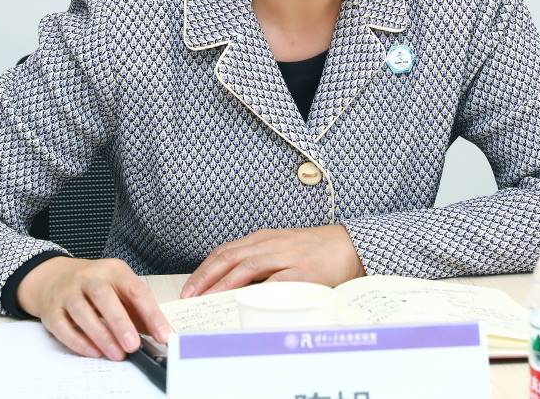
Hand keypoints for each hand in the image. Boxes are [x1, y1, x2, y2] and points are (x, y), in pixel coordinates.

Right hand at [16, 256, 171, 359]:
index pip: (135, 290)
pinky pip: (63, 327)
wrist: (53, 276)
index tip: (162, 334)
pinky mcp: (52, 309)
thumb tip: (157, 332)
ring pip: (82, 312)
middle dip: (120, 323)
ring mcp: (68, 292)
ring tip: (117, 354)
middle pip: (104, 297)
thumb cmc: (93, 284)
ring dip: (101, 336)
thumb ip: (136, 309)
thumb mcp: (118, 287)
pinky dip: (78, 342)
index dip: (150, 313)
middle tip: (133, 346)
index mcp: (113, 270)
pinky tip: (93, 352)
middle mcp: (89, 277)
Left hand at [180, 224, 365, 297]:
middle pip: (230, 257)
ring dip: (224, 284)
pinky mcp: (303, 270)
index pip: (226, 251)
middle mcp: (271, 243)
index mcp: (263, 238)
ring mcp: (286, 256)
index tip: (189, 287)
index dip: (204, 269)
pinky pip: (276, 282)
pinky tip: (245, 301)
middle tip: (190, 295)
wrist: (349, 246)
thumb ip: (260, 261)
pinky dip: (258, 291)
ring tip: (208, 299)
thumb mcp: (282, 249)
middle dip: (206, 277)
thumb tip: (231, 284)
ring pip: (247, 267)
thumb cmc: (314, 251)